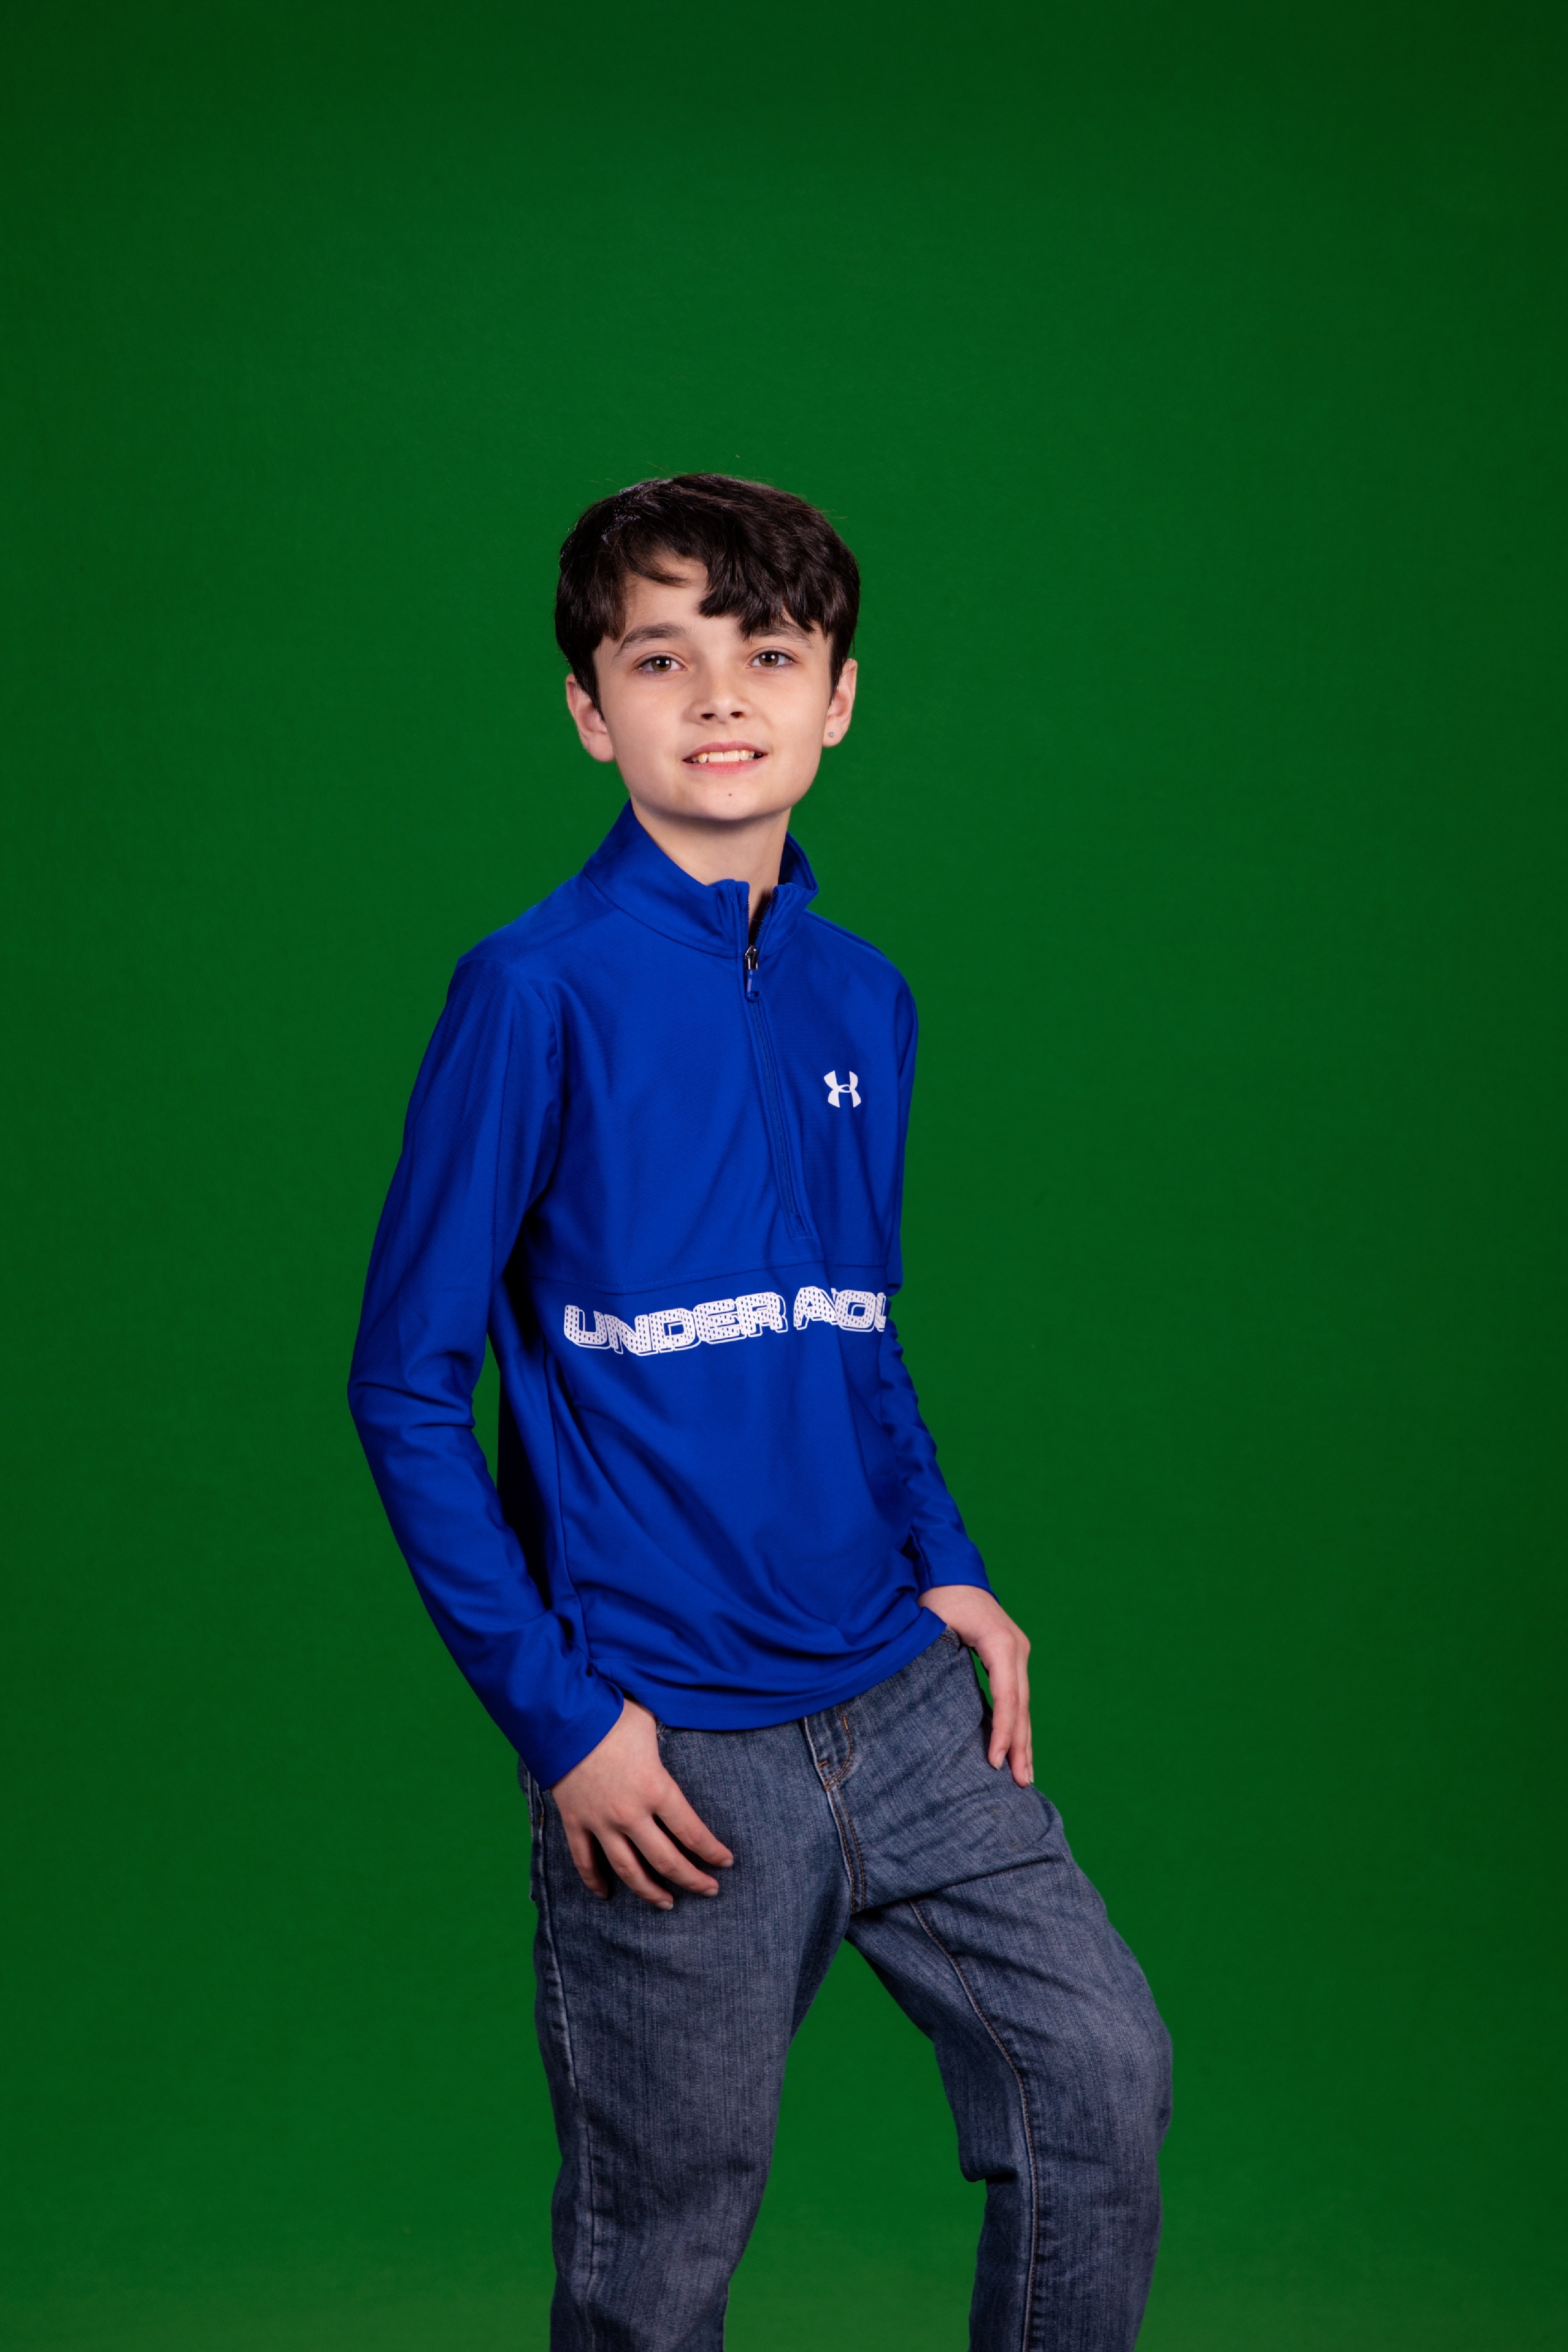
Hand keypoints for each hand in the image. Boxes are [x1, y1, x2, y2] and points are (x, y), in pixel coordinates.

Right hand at [550, 1697, 733, 1907]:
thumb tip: (694, 1725)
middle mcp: (631, 1814)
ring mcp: (600, 1822)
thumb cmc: (613, 1713)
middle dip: (692, 1880)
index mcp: (656, 1789)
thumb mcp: (653, 1723)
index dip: (712, 1852)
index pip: (692, 1833)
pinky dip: (595, 1880)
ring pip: (629, 1870)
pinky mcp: (574, 1822)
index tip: (725, 1863)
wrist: (563, 1714)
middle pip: (666, 1861)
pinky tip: (606, 1894)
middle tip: (709, 1890)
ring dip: (650, 1891)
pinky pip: (584, 1861)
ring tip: (666, 1903)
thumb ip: (671, 1739)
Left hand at [919, 1585, 1033, 1787]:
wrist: (948, 1569)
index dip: (1003, 1730)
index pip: (1006, 1695)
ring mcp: (1016, 1651)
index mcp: (999, 1641)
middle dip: (1020, 1745)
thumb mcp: (931, 1624)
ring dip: (1023, 1739)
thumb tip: (924, 1699)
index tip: (995, 1762)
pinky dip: (1016, 1722)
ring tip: (1024, 1775)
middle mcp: (1015, 1647)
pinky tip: (1016, 1747)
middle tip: (1020, 1783)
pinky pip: (1015, 1695)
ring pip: (1022, 1703)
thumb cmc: (935, 1596)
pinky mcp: (1010, 1656)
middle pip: (1020, 1704)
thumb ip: (933, 1658)